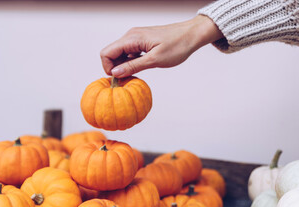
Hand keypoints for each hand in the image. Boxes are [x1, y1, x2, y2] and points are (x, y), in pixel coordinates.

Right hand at [100, 15, 222, 77]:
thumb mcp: (155, 60)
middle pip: (111, 53)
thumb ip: (133, 66)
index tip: (119, 79)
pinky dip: (130, 62)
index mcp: (132, 38)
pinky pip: (129, 52)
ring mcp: (136, 38)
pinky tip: (141, 68)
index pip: (106, 53)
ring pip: (120, 54)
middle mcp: (131, 36)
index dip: (108, 68)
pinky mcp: (142, 41)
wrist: (192, 35)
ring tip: (136, 74)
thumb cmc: (177, 46)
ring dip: (123, 66)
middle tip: (128, 79)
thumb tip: (115, 73)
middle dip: (115, 68)